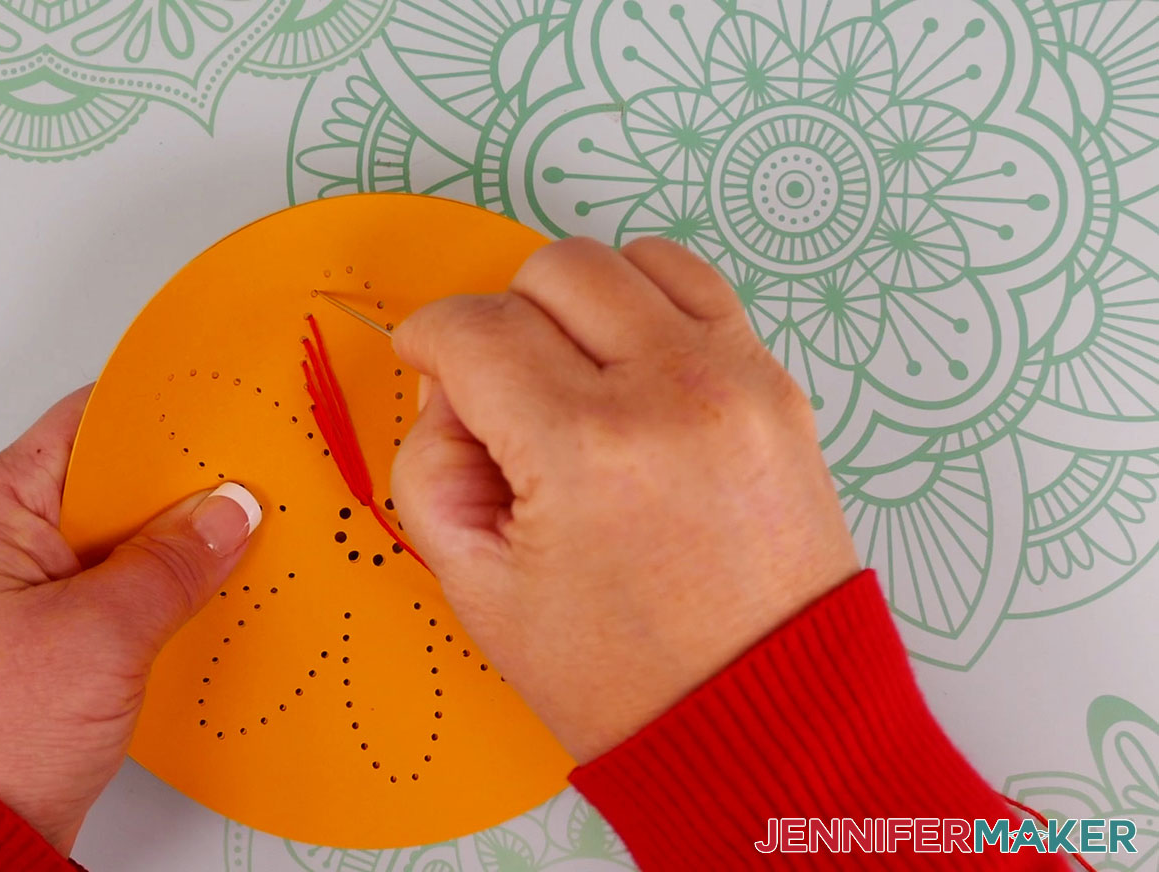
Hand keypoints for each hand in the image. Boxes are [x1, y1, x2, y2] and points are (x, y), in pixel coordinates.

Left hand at [0, 387, 260, 853]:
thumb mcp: (103, 634)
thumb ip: (173, 563)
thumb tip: (230, 510)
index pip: (90, 422)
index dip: (163, 414)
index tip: (232, 417)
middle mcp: (2, 537)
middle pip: (110, 481)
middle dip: (183, 485)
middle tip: (258, 483)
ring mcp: (24, 590)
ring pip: (118, 541)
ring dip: (177, 545)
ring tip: (249, 539)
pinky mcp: (46, 640)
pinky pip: (114, 592)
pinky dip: (161, 592)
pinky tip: (211, 597)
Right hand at [390, 237, 858, 763]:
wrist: (762, 720)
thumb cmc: (620, 676)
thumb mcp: (477, 586)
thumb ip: (430, 462)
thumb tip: (450, 385)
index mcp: (583, 450)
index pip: (475, 329)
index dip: (427, 337)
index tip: (422, 357)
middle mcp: (668, 393)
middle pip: (551, 272)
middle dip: (500, 318)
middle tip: (498, 388)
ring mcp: (736, 380)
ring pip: (626, 260)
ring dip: (575, 299)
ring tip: (567, 373)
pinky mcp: (777, 386)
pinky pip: (698, 286)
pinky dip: (647, 301)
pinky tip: (627, 361)